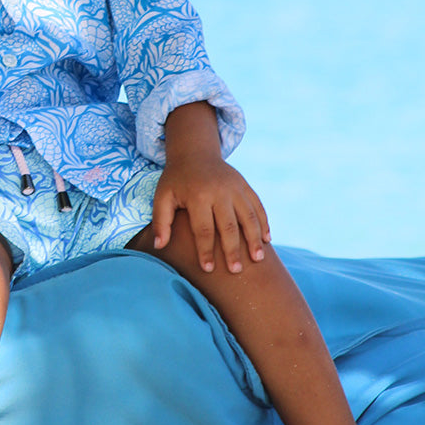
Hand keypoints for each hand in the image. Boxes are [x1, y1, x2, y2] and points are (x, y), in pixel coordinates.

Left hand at [152, 156, 270, 274]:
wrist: (194, 153)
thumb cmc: (175, 180)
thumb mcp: (162, 197)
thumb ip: (161, 221)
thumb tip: (158, 246)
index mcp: (198, 195)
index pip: (203, 229)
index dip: (206, 250)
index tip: (208, 269)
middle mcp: (219, 191)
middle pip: (229, 226)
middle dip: (233, 250)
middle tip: (235, 271)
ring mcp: (235, 187)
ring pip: (249, 216)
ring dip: (254, 238)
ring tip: (257, 259)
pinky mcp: (245, 185)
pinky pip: (257, 206)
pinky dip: (264, 223)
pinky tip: (267, 240)